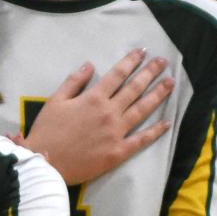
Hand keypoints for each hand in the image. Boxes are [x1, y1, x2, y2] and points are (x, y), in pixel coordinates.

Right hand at [21, 51, 172, 182]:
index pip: (118, 74)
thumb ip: (74, 81)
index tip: (143, 51)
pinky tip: (167, 122)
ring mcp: (116, 133)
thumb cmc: (47, 131)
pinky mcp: (118, 152)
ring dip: (158, 95)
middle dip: (150, 72)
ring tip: (170, 83)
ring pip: (142, 110)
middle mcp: (109, 112)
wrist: (46, 163)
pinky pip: (141, 140)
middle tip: (163, 62)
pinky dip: (155, 131)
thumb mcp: (55, 100)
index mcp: (93, 98)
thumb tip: (90, 65)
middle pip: (134, 88)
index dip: (132, 61)